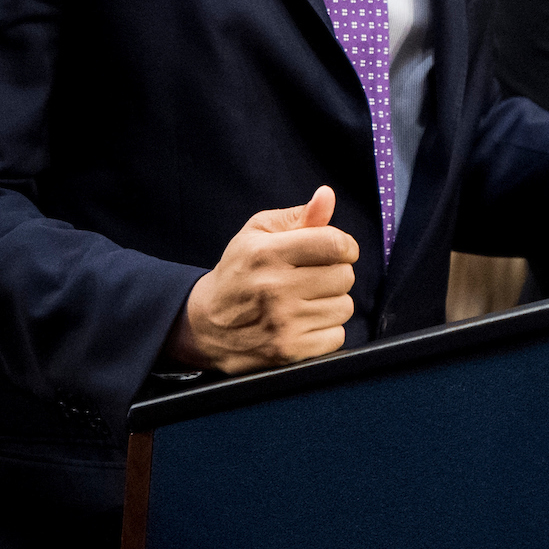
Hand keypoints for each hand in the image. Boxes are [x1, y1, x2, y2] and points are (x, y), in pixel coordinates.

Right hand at [165, 185, 358, 372]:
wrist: (204, 325)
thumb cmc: (238, 271)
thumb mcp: (258, 233)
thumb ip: (298, 216)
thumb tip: (327, 195)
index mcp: (268, 253)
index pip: (335, 245)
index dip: (345, 246)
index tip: (335, 251)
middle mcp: (275, 289)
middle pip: (345, 276)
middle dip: (335, 273)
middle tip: (312, 277)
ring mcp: (283, 324)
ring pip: (344, 307)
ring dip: (331, 303)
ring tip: (305, 300)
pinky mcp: (288, 352)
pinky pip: (337, 336)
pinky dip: (326, 330)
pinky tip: (304, 323)